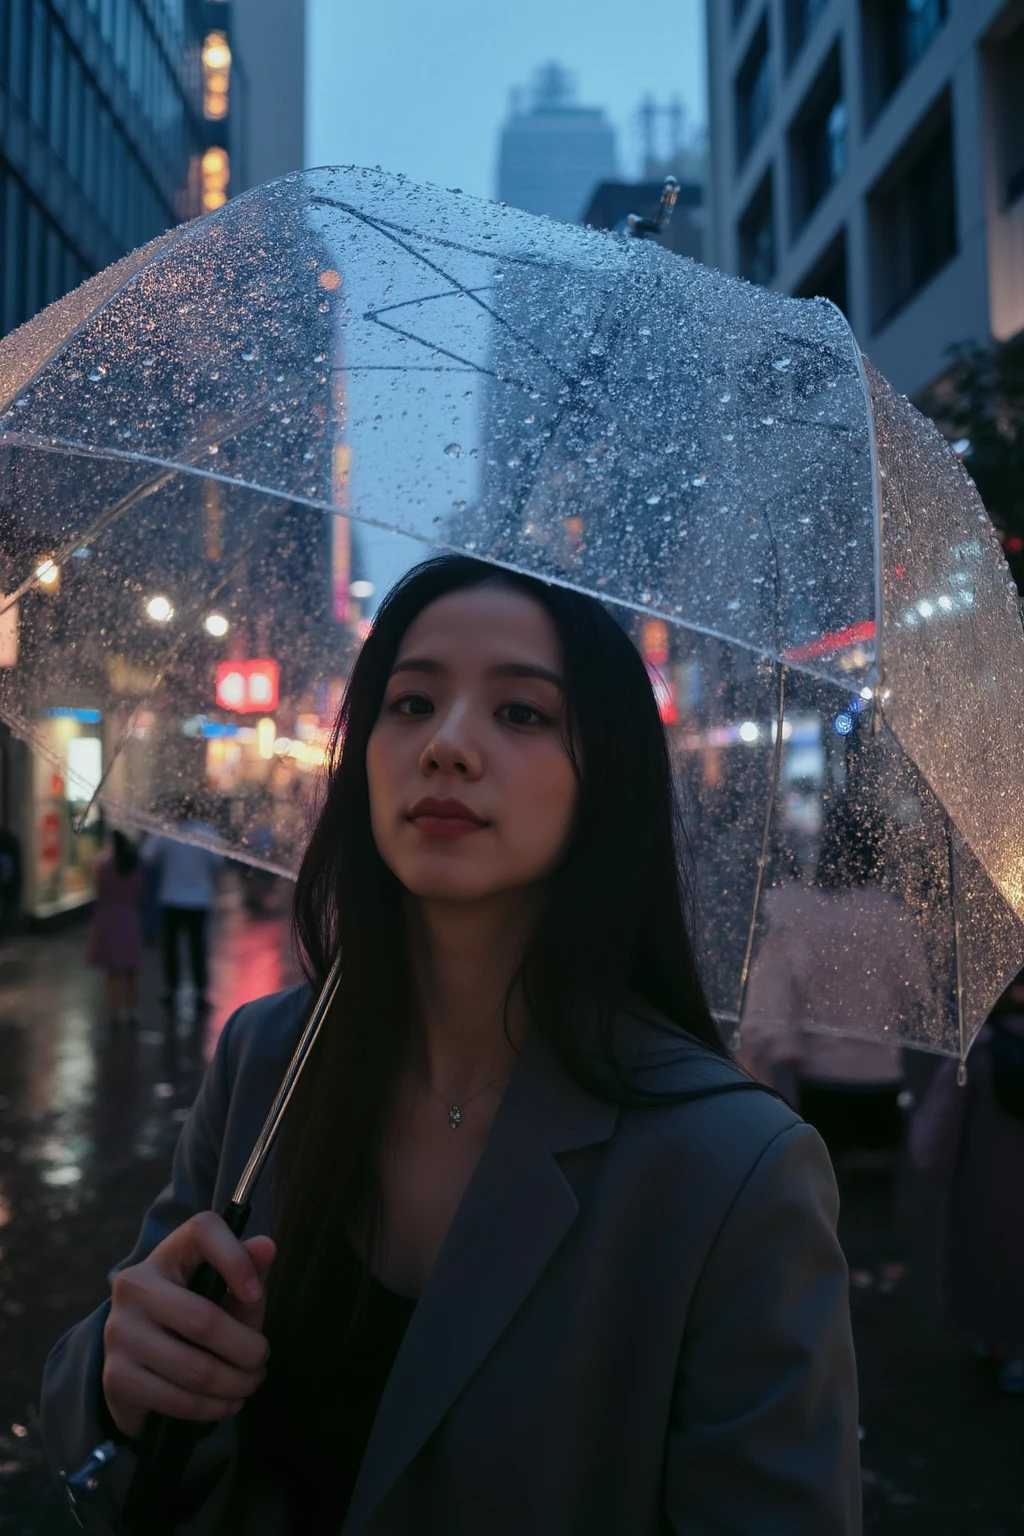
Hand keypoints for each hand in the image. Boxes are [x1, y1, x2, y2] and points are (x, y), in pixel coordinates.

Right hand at [101, 1212, 275, 1439]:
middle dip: (247, 1350)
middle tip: (261, 1361)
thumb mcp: (224, 1291)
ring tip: (249, 1383)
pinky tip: (227, 1402)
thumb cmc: (194, 1317)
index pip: (202, 1231)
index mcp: (168, 1253)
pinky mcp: (117, 1376)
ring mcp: (120, 1332)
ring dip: (234, 1384)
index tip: (256, 1295)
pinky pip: (177, 1399)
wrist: (140, 1362)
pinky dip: (212, 1407)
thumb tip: (267, 1247)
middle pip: (204, 1320)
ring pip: (195, 1369)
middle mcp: (135, 1286)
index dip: (236, 1259)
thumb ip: (247, 1270)